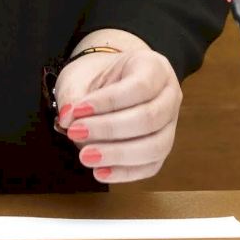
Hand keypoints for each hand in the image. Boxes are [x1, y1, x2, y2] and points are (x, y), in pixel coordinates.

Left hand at [53, 40, 181, 183]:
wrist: (110, 79)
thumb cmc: (97, 74)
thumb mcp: (82, 75)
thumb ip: (74, 96)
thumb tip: (68, 121)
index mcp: (154, 67)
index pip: (138, 87)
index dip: (107, 102)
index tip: (77, 110)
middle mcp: (170, 95)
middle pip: (149, 118)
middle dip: (109, 130)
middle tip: (75, 132)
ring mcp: (171, 124)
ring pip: (155, 146)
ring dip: (117, 155)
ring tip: (85, 156)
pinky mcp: (163, 148)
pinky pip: (151, 167)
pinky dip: (125, 172)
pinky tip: (100, 172)